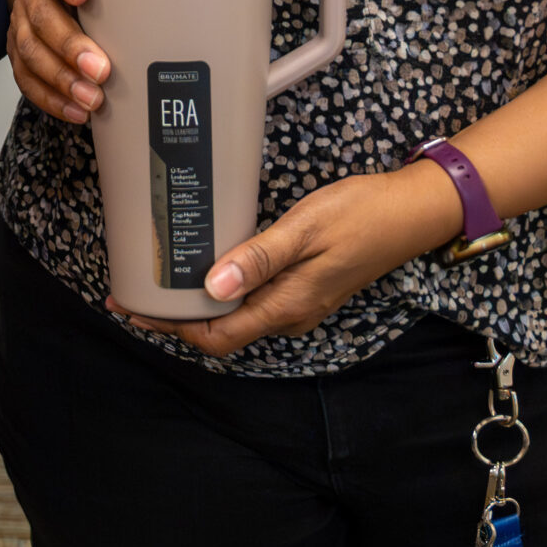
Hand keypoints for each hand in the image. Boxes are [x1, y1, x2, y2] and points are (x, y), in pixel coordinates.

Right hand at [7, 0, 106, 123]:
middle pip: (42, 16)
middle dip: (70, 46)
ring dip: (62, 80)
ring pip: (31, 53)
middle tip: (101, 70)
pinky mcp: (17, 52)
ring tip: (92, 99)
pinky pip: (26, 78)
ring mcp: (20, 23)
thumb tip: (172, 0)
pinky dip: (51, 98)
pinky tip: (76, 110)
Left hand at [117, 164, 463, 356]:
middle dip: (175, 318)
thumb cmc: (361, 213)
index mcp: (286, 305)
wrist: (414, 211)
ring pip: (237, 317)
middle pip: (221, 331)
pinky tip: (207, 267)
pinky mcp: (307, 288)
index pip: (216, 335)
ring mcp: (300, 303)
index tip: (132, 308)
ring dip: (197, 305)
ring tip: (160, 280)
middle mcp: (290, 314)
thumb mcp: (305, 228)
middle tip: (133, 293)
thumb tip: (210, 289)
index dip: (171, 327)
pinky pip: (254, 301)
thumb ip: (258, 258)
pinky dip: (223, 291)